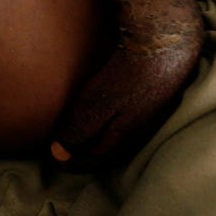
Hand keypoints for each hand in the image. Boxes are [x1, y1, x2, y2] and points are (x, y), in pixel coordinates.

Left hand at [50, 41, 198, 169]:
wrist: (161, 51)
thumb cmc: (124, 79)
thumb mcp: (96, 106)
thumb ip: (78, 131)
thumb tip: (58, 155)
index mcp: (121, 138)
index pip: (94, 160)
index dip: (72, 163)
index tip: (54, 164)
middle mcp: (136, 133)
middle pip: (106, 154)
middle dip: (84, 158)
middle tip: (63, 157)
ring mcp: (145, 118)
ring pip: (116, 141)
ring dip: (96, 145)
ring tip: (79, 143)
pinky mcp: (148, 102)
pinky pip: (123, 126)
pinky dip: (106, 131)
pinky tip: (101, 121)